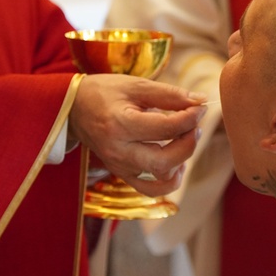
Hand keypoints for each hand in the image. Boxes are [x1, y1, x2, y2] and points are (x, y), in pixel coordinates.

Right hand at [68, 74, 207, 195]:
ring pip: (161, 177)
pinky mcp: (122, 174)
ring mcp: (119, 166)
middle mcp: (118, 151)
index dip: (191, 118)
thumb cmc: (105, 93)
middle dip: (189, 143)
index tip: (200, 107)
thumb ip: (170, 94)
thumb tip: (201, 102)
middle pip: (166, 160)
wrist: (74, 108)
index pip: (167, 128)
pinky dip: (169, 180)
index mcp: (120, 124)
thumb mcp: (137, 85)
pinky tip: (176, 163)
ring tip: (184, 139)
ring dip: (182, 160)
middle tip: (194, 125)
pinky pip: (150, 189)